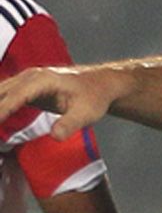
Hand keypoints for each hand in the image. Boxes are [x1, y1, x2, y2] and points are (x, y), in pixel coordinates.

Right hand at [0, 66, 126, 140]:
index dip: (2, 110)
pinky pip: (4, 96)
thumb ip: (70, 124)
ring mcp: (26, 81)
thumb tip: (55, 136)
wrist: (100, 85)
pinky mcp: (25, 88)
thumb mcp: (87, 113)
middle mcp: (31, 77)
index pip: (16, 96)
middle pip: (2, 92)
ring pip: (0, 92)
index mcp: (43, 80)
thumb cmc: (94, 97)